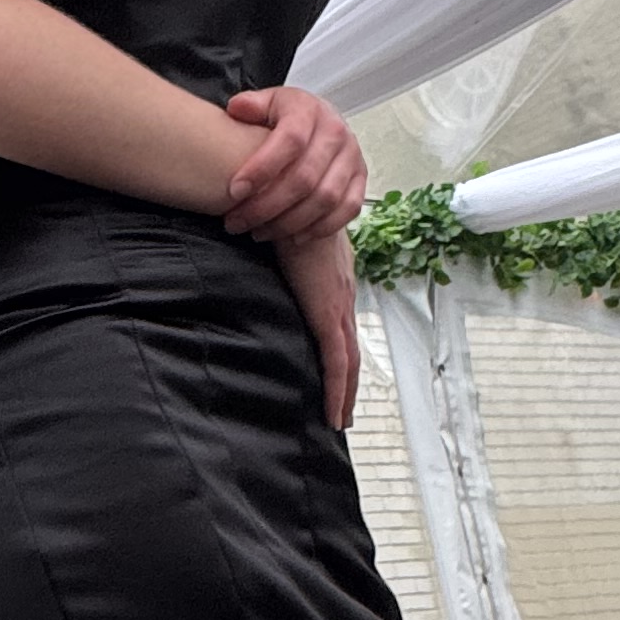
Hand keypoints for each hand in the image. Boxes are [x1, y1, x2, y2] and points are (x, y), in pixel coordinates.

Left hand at [223, 85, 366, 244]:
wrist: (318, 124)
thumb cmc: (286, 118)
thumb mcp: (266, 104)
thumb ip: (250, 105)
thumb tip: (237, 109)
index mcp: (310, 110)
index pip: (290, 140)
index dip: (261, 168)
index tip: (234, 190)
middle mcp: (336, 132)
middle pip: (305, 177)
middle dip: (267, 206)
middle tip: (237, 221)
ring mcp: (352, 158)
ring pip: (325, 198)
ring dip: (289, 222)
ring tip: (258, 232)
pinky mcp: (360, 180)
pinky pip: (346, 210)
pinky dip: (319, 228)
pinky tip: (291, 237)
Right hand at [273, 220, 360, 432]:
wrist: (290, 199)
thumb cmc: (280, 212)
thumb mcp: (285, 237)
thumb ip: (283, 251)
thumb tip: (268, 254)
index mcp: (334, 278)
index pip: (340, 323)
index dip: (340, 350)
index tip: (336, 371)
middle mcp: (342, 294)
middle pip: (351, 349)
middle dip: (348, 382)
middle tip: (343, 411)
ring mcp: (338, 305)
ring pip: (349, 362)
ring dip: (345, 394)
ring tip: (339, 421)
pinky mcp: (328, 313)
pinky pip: (337, 362)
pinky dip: (338, 389)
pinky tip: (333, 412)